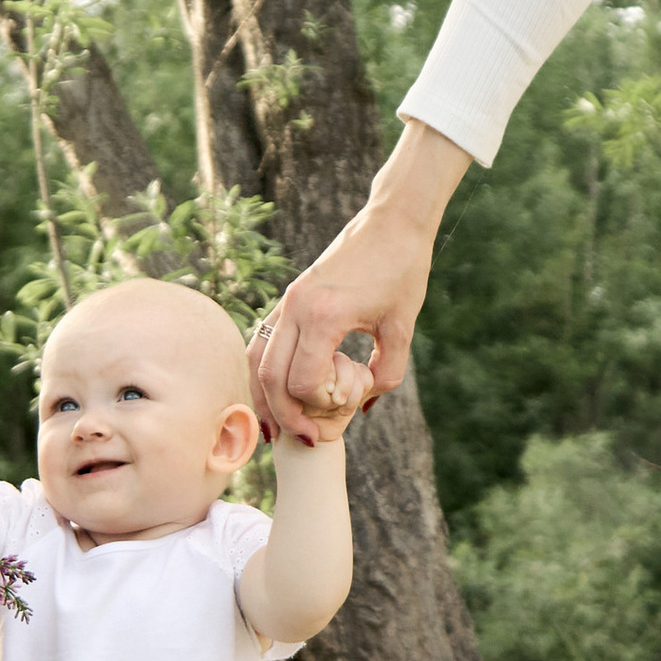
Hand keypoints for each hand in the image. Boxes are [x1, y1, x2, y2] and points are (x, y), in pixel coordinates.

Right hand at [252, 138, 465, 444]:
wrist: (392, 221)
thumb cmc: (403, 270)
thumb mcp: (402, 327)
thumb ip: (385, 374)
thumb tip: (361, 409)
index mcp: (324, 315)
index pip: (302, 380)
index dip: (320, 404)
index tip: (346, 405)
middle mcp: (297, 307)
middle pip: (270, 376)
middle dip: (284, 414)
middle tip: (305, 440)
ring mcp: (288, 300)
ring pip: (256, 359)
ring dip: (262, 396)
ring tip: (275, 427)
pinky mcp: (289, 297)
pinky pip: (262, 340)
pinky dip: (263, 371)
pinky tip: (273, 393)